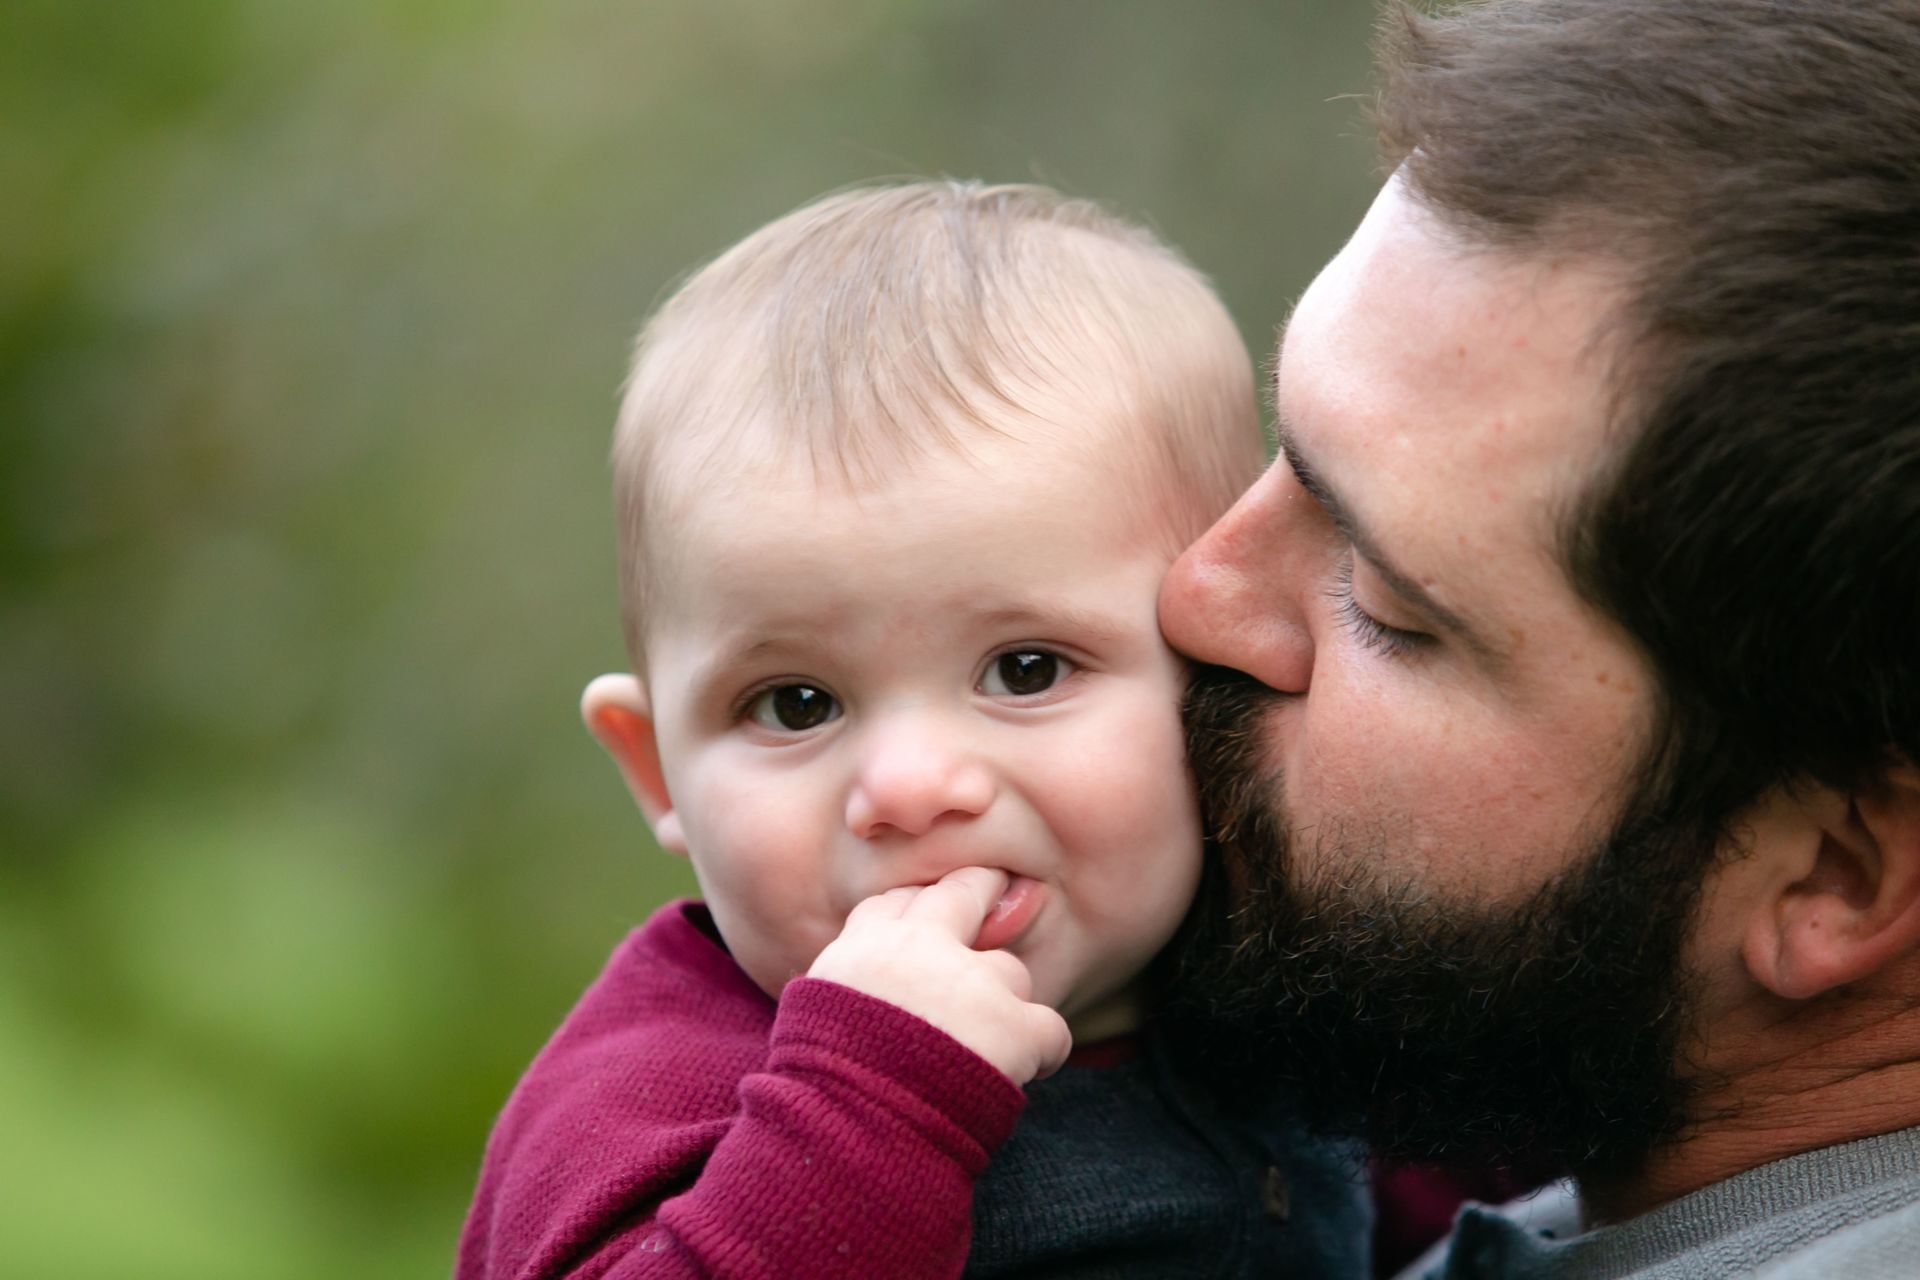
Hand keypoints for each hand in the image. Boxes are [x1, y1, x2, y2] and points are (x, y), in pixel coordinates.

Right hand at [807, 866, 1072, 1084]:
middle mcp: (924, 947)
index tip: (925, 929)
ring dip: (1002, 1003)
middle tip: (997, 894)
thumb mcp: (810, 1011)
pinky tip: (1026, 1070)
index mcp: (867, 944)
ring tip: (983, 1046)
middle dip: (983, 892)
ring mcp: (974, 983)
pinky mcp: (1014, 1027)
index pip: (898, 903)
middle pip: (964, 893)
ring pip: (1010, 971)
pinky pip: (1050, 1030)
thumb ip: (842, 982)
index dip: (916, 913)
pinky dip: (1043, 1051)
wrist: (850, 1128)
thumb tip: (838, 982)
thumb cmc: (821, 1080)